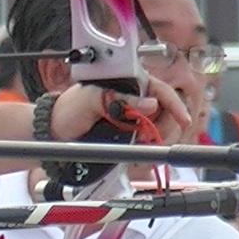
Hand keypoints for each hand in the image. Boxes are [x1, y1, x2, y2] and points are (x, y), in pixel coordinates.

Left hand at [47, 75, 189, 144]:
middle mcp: (136, 100)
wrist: (55, 132)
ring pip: (160, 129)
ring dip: (157, 141)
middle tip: (151, 139)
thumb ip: (119, 100)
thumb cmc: (69, 109)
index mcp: (130, 83)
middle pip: (166, 112)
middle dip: (165, 127)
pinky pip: (148, 143)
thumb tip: (150, 104)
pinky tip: (140, 155)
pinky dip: (148, 151)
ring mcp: (134, 119)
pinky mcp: (130, 136)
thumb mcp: (91, 99)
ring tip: (141, 148)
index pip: (162, 90)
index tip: (184, 120)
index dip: (176, 104)